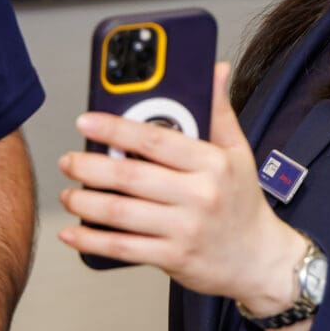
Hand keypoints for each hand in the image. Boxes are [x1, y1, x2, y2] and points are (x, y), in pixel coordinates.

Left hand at [56, 62, 305, 313]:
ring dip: (85, 202)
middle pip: (129, 176)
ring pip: (120, 213)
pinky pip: (124, 248)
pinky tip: (73, 233)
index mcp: (212, 164)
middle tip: (69, 160)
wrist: (260, 260)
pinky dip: (92, 240)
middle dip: (89, 167)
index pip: (155, 140)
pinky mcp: (173, 258)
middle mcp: (198, 196)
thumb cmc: (244, 203)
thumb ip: (219, 111)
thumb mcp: (238, 152)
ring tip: (69, 194)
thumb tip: (216, 70)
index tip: (86, 121)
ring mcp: (184, 230)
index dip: (115, 129)